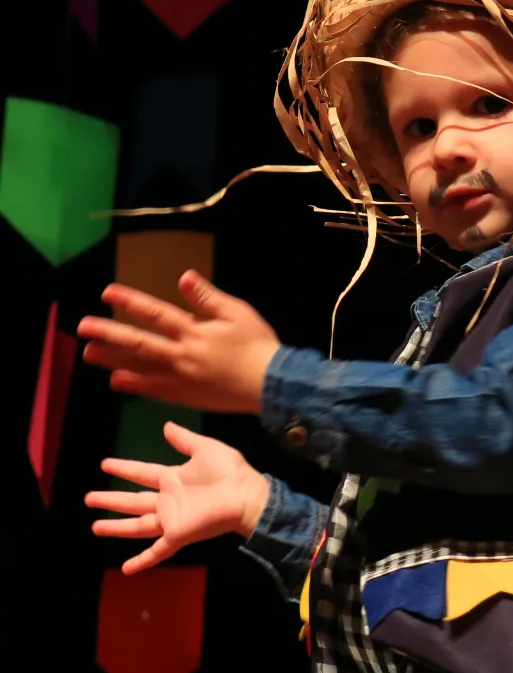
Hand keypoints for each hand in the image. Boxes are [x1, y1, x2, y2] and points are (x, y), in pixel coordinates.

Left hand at [77, 270, 281, 413]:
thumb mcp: (238, 313)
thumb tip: (184, 276)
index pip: (156, 313)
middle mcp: (181, 356)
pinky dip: (134, 385)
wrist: (270, 385)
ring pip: (140, 368)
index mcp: (194, 332)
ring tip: (89, 353)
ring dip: (112, 360)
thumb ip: (208, 298)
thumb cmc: (258, 345)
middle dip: (109, 333)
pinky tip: (117, 381)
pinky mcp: (185, 396)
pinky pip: (153, 390)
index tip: (108, 293)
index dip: (131, 302)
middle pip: (139, 343)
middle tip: (82, 328)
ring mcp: (181, 379)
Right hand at [84, 422, 269, 573]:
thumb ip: (185, 440)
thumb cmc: (230, 472)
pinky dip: (142, 561)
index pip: (142, 473)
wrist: (246, 495)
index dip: (125, 468)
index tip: (105, 464)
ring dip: (116, 527)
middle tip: (88, 498)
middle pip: (133, 501)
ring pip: (137, 526)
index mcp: (174, 478)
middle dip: (111, 499)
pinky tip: (125, 569)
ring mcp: (171, 519)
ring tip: (94, 526)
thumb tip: (166, 425)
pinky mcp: (178, 535)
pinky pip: (157, 551)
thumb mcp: (206, 448)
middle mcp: (168, 500)